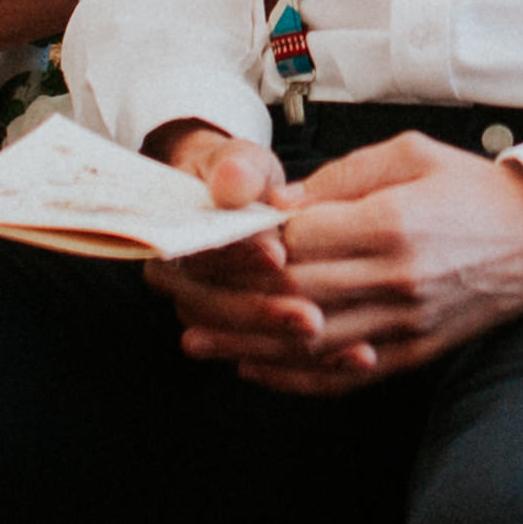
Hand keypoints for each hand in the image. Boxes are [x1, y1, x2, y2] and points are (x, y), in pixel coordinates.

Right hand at [147, 122, 321, 367]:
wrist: (242, 197)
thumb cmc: (241, 177)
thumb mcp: (239, 162)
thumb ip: (236, 170)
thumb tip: (233, 180)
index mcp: (167, 239)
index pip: (198, 258)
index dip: (238, 257)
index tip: (278, 255)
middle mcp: (174, 283)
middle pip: (214, 308)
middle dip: (264, 314)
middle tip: (311, 317)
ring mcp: (201, 312)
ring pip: (237, 340)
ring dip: (285, 345)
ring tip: (334, 340)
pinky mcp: (234, 336)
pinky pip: (268, 357)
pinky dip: (313, 361)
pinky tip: (355, 356)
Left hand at [198, 136, 522, 394]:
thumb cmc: (473, 189)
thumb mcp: (408, 156)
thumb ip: (339, 180)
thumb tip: (277, 205)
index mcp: (392, 222)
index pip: (297, 240)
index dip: (245, 244)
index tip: (207, 241)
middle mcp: (396, 279)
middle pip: (292, 295)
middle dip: (229, 296)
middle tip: (180, 293)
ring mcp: (405, 323)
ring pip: (309, 342)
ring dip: (245, 343)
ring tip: (196, 338)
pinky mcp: (414, 352)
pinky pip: (344, 374)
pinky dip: (294, 377)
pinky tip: (255, 367)